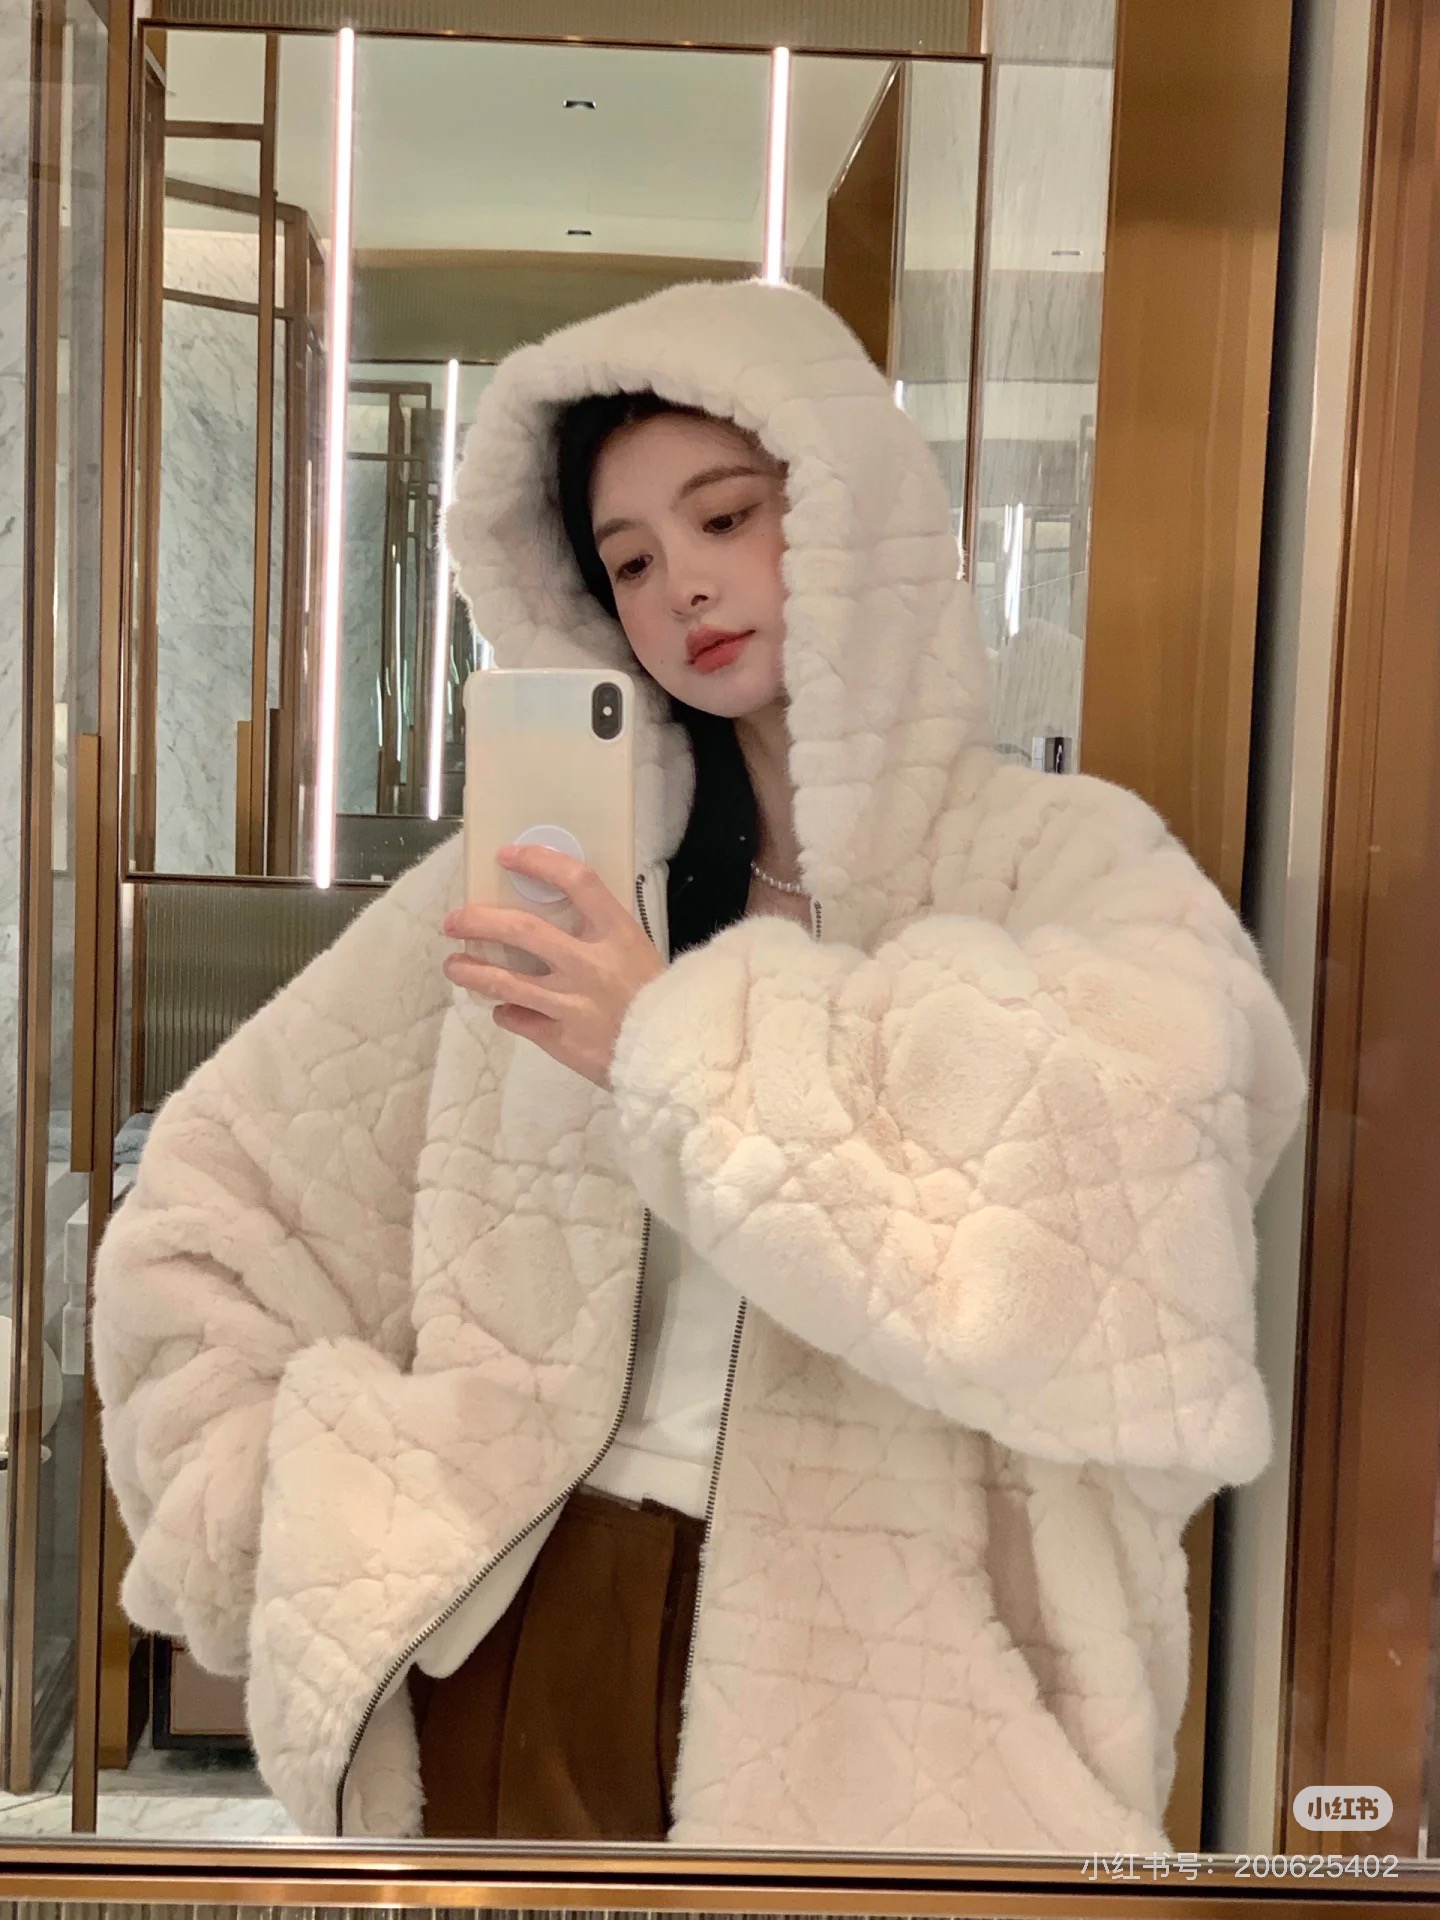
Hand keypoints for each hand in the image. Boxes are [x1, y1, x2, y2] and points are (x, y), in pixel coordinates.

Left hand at [443, 845, 665, 1088]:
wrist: (674, 1058)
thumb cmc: (660, 1001)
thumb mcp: (639, 953)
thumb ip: (602, 935)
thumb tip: (558, 918)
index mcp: (616, 935)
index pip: (576, 882)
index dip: (539, 862)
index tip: (508, 856)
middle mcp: (589, 964)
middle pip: (522, 930)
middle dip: (480, 920)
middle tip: (455, 920)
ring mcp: (570, 1004)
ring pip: (504, 982)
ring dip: (472, 971)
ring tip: (454, 966)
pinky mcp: (560, 1039)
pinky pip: (518, 1020)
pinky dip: (506, 1013)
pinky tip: (501, 1009)